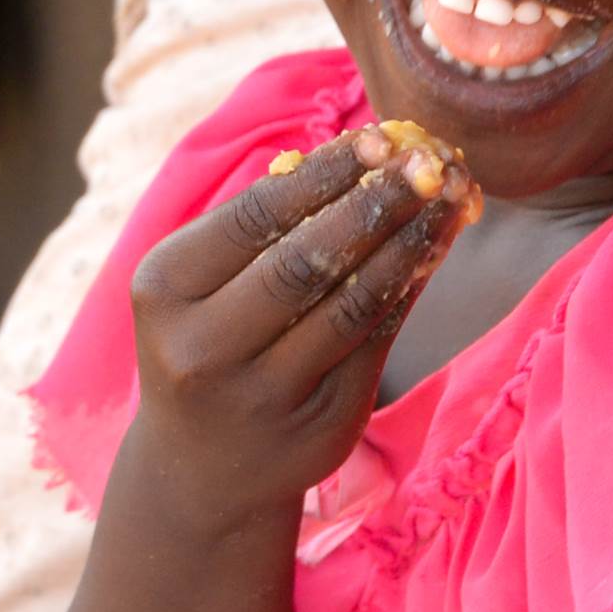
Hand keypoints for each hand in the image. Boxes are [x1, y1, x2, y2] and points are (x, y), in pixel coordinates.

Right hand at [116, 124, 477, 518]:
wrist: (201, 473)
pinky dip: (408, 290)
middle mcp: (203, 349)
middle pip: (304, 262)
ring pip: (349, 306)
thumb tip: (367, 154)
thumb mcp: (201, 285)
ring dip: (408, 245)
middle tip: (429, 163)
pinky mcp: (318, 428)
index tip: (380, 138)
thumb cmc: (209, 343)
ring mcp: (261, 396)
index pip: (254, 218)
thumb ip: (263, 227)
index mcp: (164, 291)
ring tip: (448, 201)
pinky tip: (434, 250)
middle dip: (374, 204)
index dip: (323, 175)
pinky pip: (374, 344)